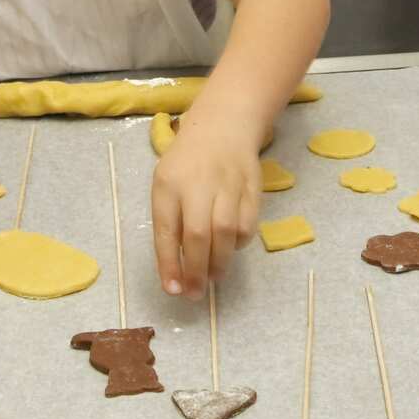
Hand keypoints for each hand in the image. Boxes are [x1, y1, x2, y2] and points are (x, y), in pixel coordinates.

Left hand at [150, 110, 260, 298]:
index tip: (173, 290)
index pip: (167, 230)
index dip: (170, 264)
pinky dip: (239, 243)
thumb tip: (177, 265)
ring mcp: (228, 185)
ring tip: (213, 278)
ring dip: (220, 262)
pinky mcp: (252, 188)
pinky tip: (230, 248)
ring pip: (227, 232)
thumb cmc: (187, 160)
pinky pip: (247, 224)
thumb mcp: (166, 183)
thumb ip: (170, 220)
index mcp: (169, 184)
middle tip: (196, 294)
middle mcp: (198, 184)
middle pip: (199, 234)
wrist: (224, 124)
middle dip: (197, 271)